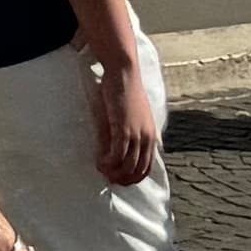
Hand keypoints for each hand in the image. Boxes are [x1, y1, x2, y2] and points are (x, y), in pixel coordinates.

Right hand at [86, 42, 163, 188]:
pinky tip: (99, 161)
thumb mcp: (132, 115)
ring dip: (113, 173)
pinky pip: (117, 155)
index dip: (132, 178)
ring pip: (127, 167)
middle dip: (123, 179)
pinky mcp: (124, 129)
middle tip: (108, 179)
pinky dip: (108, 162)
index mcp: (151, 136)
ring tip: (102, 169)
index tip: (119, 179)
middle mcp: (147, 138)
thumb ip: (129, 132)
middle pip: (137, 171)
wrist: (123, 71)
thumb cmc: (125, 89)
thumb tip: (119, 150)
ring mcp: (137, 134)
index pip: (146, 168)